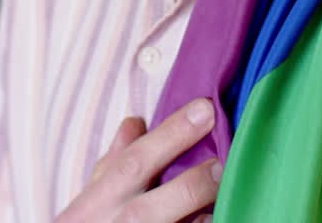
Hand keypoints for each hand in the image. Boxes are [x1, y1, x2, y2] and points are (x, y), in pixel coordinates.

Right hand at [54, 98, 222, 222]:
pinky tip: (215, 217)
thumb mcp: (94, 192)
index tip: (205, 109)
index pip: (135, 160)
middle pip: (151, 207)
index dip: (171, 134)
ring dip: (200, 215)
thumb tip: (136, 121)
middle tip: (222, 162)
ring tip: (227, 191)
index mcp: (99, 199)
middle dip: (190, 184)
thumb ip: (115, 159)